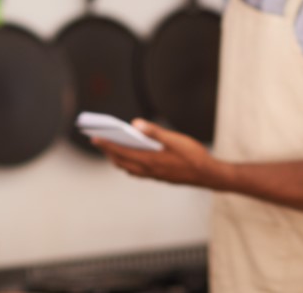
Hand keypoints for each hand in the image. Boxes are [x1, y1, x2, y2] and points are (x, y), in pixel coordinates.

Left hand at [93, 119, 226, 188]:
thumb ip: (154, 132)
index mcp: (149, 160)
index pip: (121, 151)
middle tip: (97, 140)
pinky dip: (128, 163)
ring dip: (117, 158)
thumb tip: (135, 124)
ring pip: (128, 167)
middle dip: (108, 151)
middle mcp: (148, 170)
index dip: (106, 144)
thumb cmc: (193, 155)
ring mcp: (153, 175)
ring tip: (110, 147)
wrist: (208, 175)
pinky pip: (137, 171)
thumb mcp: (175, 139)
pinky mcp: (158, 177)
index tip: (94, 137)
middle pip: (121, 161)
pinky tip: (131, 157)